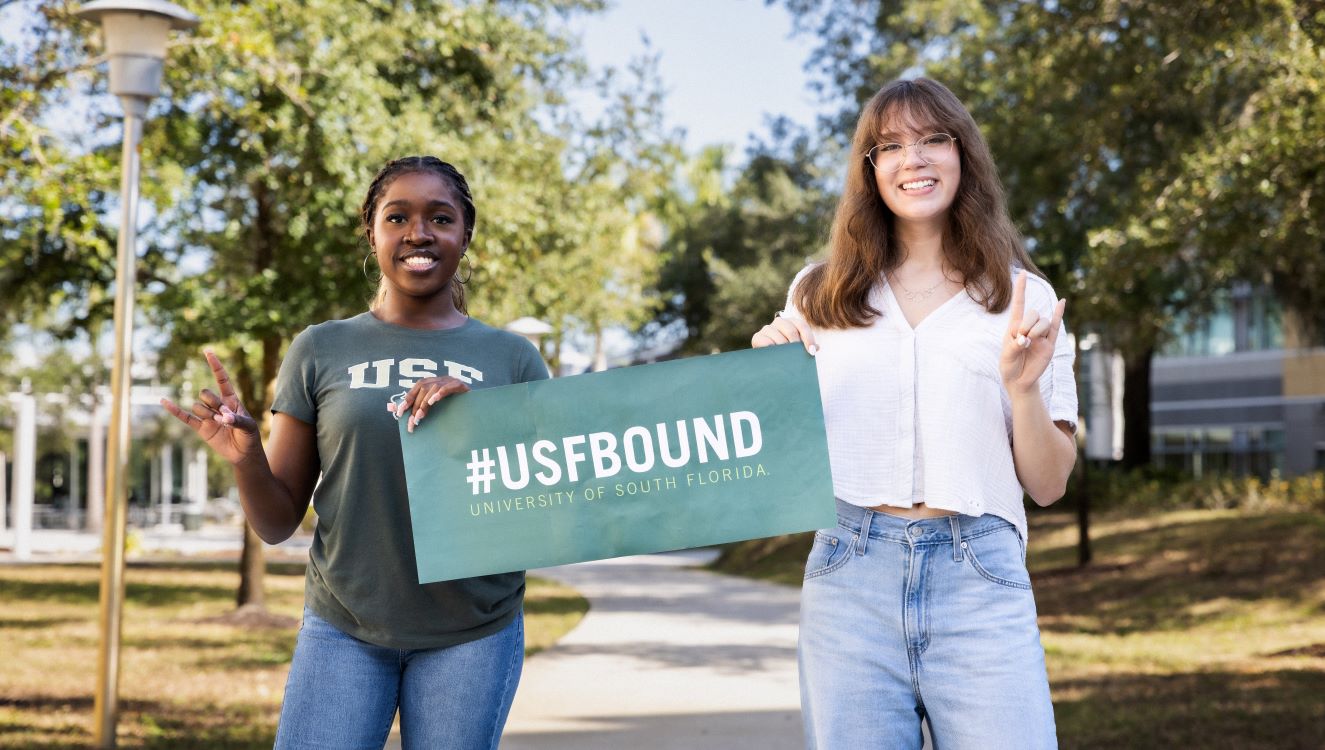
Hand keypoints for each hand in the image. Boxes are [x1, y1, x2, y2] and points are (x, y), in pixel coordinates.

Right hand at [161, 349, 261, 465]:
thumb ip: (237, 420)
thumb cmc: (250, 437)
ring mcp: (208, 415)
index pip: (222, 379)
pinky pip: (185, 417)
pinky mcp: (201, 427)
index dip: (215, 365)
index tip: (207, 351)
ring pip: (197, 406)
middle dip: (213, 404)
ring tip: (220, 424)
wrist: (243, 454)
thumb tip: (224, 417)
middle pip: (205, 393)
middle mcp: (217, 405)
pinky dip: (174, 410)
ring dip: (208, 415)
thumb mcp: (248, 426)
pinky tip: (163, 401)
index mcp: (231, 399)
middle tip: (225, 417)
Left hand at [390, 376, 469, 432]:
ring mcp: (449, 380)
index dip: (406, 400)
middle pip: (422, 390)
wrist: (475, 402)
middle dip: (415, 407)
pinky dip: (439, 394)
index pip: (414, 390)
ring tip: (420, 417)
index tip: (398, 413)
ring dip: (424, 404)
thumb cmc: (453, 405)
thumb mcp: (434, 405)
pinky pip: (446, 388)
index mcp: (431, 383)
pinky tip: (433, 402)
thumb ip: (416, 407)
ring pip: (432, 389)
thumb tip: (392, 409)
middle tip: (412, 423)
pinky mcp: (459, 385)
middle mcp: (438, 379)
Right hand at [751, 312, 817, 354]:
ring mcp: (767, 328)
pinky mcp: (757, 337)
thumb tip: (816, 347)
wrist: (767, 359)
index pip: (802, 326)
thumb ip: (807, 346)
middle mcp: (779, 322)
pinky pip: (766, 342)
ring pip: (779, 337)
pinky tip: (776, 356)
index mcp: (791, 322)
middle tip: (797, 356)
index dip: (808, 338)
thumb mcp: (798, 348)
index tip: (811, 351)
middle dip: (796, 345)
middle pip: (791, 330)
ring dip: (784, 350)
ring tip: (787, 359)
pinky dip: (772, 349)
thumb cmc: (787, 352)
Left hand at [1000, 270, 1065, 394]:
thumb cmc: (1009, 366)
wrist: (1019, 381)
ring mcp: (1041, 335)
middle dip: (1027, 324)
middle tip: (1022, 338)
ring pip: (1044, 322)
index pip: (1019, 304)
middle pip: (1033, 313)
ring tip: (1029, 342)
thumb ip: (1014, 346)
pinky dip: (1059, 314)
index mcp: (1014, 327)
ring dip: (1037, 330)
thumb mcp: (1006, 356)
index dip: (1020, 289)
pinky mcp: (1049, 344)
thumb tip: (1026, 339)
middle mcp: (1029, 328)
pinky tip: (1062, 302)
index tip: (1022, 273)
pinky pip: (1056, 326)